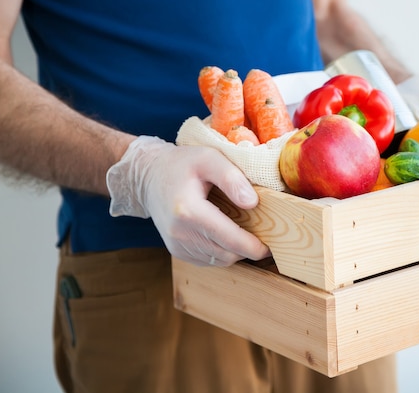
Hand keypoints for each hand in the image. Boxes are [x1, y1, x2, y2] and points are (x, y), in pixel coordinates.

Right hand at [106, 136, 269, 265]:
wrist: (148, 176)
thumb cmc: (181, 164)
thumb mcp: (208, 158)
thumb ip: (232, 178)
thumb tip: (252, 203)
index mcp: (188, 211)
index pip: (229, 239)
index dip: (254, 247)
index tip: (271, 246)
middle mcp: (180, 234)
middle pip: (227, 254)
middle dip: (249, 250)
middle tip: (265, 236)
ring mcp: (177, 245)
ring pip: (219, 260)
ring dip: (236, 252)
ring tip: (246, 233)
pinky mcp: (177, 251)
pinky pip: (208, 260)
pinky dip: (222, 252)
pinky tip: (227, 234)